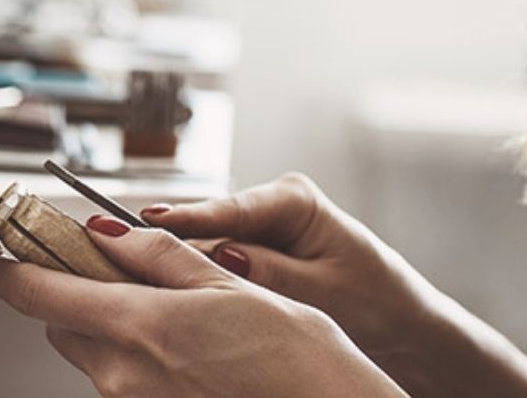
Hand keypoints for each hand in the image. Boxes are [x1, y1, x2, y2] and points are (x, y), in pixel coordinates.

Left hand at [0, 214, 407, 397]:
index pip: (39, 295)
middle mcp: (122, 375)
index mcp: (138, 328)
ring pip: (94, 353)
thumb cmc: (296, 359)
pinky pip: (123, 381)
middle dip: (79, 294)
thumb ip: (160, 256)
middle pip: (63, 325)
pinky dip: (137, 356)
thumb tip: (104, 232)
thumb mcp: (229, 286)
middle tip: (120, 269)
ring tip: (177, 312)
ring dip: (112, 325)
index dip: (3, 271)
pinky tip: (189, 348)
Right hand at [143, 173, 435, 364]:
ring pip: (206, 245)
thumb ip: (273, 272)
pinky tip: (168, 287)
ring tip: (137, 269)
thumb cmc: (379, 303)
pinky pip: (215, 263)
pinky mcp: (252, 254)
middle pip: (208, 224)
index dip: (188, 216)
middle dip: (172, 239)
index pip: (231, 208)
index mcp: (295, 199)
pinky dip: (196, 276)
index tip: (149, 220)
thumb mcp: (326, 290)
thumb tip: (223, 254)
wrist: (403, 327)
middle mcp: (271, 206)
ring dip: (180, 261)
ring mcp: (259, 230)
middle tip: (123, 248)